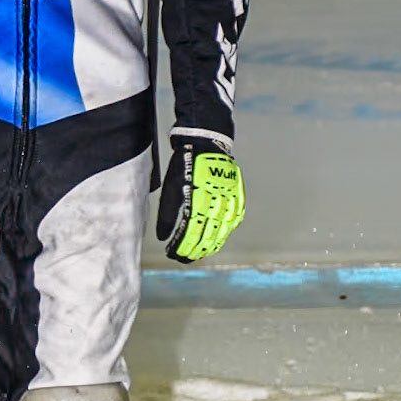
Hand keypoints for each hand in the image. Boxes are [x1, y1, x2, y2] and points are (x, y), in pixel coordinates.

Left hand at [156, 140, 244, 262]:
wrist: (206, 142)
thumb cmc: (185, 164)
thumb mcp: (171, 187)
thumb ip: (167, 213)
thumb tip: (163, 237)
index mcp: (197, 200)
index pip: (190, 233)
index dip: (182, 247)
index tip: (173, 255)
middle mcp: (216, 202)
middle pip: (207, 236)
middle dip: (195, 251)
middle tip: (185, 258)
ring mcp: (230, 200)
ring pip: (223, 231)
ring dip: (211, 246)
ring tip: (201, 254)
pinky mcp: (238, 196)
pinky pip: (235, 220)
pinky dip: (226, 232)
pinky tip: (219, 239)